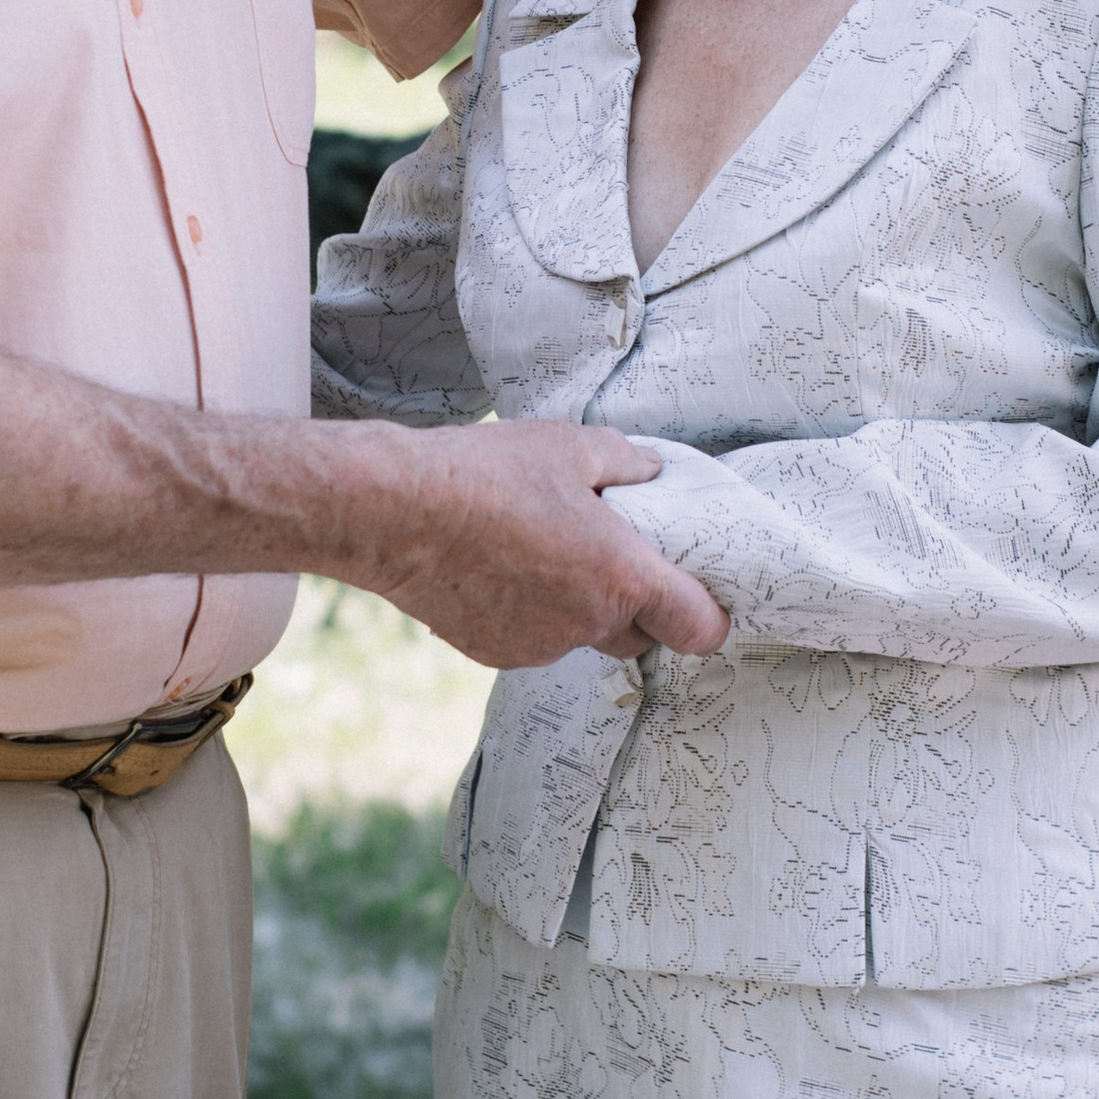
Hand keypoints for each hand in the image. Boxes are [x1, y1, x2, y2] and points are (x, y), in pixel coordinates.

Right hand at [346, 421, 728, 669]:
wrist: (393, 512)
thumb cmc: (483, 474)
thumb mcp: (571, 445)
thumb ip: (627, 463)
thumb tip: (652, 472)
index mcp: (620, 575)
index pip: (699, 629)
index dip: (706, 615)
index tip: (693, 595)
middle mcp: (586, 623)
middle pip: (640, 637)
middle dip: (636, 606)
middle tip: (606, 554)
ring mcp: (539, 646)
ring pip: (580, 635)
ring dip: (575, 605)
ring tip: (535, 547)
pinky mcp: (495, 653)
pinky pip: (532, 638)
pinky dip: (528, 612)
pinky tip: (495, 566)